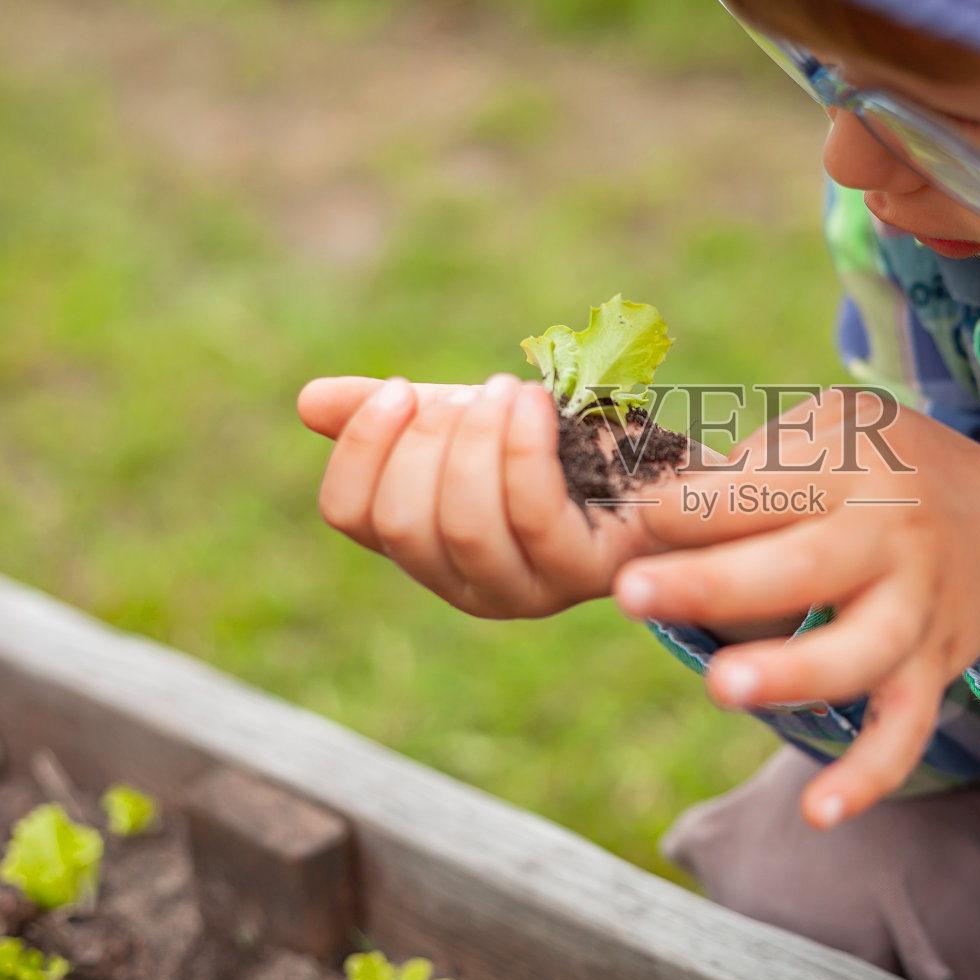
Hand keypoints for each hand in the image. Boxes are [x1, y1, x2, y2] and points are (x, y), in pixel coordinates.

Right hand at [299, 374, 669, 618]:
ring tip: (510, 390)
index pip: (349, 515)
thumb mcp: (474, 422)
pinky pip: (532, 514)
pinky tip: (535, 402)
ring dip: (479, 440)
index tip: (401, 390)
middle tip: (473, 393)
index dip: (362, 448)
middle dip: (428, 440)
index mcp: (426, 548)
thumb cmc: (566, 444)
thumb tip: (309, 402)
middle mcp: (467, 584)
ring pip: (463, 523)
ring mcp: (527, 590)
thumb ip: (399, 417)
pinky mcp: (584, 574)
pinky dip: (523, 448)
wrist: (670, 464)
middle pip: (403, 521)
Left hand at [610, 388, 979, 828]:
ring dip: (793, 672)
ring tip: (724, 685)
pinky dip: (869, 774)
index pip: (760, 487)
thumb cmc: (888, 472)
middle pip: (801, 565)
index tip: (629, 524)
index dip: (685, 508)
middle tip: (629, 593)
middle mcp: (889, 536)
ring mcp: (914, 608)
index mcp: (850, 466)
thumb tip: (646, 513)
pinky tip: (819, 812)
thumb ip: (755, 465)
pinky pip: (904, 729)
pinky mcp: (932, 669)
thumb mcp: (836, 428)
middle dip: (713, 582)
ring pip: (858, 652)